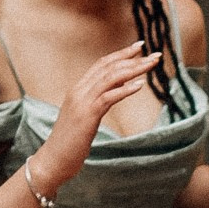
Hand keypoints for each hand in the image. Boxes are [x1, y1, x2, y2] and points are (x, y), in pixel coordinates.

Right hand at [28, 45, 155, 191]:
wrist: (53, 160)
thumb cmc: (70, 143)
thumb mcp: (86, 117)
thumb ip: (99, 100)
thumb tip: (117, 89)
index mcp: (78, 89)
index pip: (102, 64)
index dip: (121, 54)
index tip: (139, 47)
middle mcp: (79, 91)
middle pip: (109, 66)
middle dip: (133, 58)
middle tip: (155, 54)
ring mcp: (82, 102)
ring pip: (111, 77)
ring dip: (134, 69)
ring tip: (152, 64)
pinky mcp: (87, 115)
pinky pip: (109, 97)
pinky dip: (126, 89)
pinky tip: (141, 84)